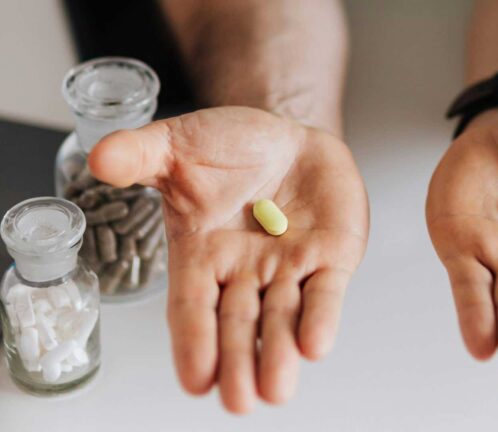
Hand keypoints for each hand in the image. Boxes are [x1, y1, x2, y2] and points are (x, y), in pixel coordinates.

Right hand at [89, 107, 368, 412]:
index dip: (194, 342)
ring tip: (275, 388)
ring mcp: (289, 269)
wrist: (289, 138)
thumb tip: (100, 157)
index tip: (196, 380)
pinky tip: (316, 345)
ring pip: (282, 318)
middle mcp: (245, 272)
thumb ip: (142, 154)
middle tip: (237, 401)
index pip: (193, 306)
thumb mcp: (180, 145)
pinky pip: (325, 292)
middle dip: (238, 363)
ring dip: (279, 352)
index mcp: (203, 256)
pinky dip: (321, 318)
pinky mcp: (331, 259)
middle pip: (238, 325)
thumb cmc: (231, 149)